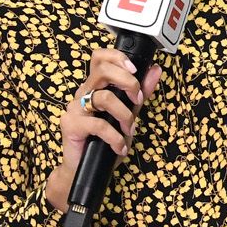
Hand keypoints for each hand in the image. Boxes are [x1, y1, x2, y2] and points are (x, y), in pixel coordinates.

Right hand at [44, 44, 161, 214]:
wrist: (85, 169)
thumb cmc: (104, 141)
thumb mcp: (128, 115)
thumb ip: (140, 93)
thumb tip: (155, 70)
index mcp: (94, 86)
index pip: (100, 57)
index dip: (118, 58)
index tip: (135, 71)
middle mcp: (83, 93)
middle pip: (103, 70)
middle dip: (128, 83)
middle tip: (137, 99)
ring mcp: (74, 108)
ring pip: (104, 98)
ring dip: (125, 115)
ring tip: (130, 130)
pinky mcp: (71, 125)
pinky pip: (99, 125)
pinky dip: (115, 137)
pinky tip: (120, 147)